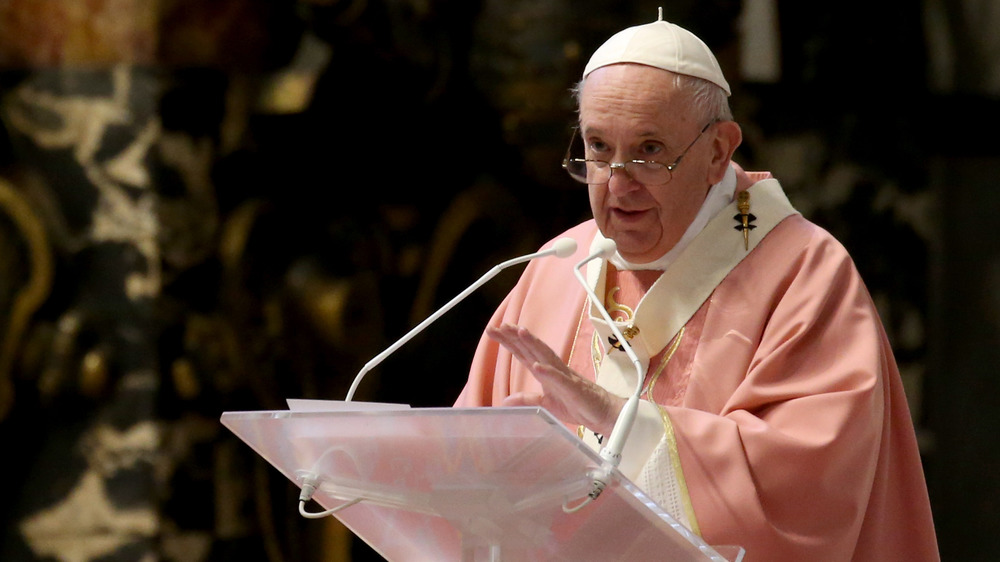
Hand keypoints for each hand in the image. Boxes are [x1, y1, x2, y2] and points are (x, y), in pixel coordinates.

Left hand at [487, 323, 624, 435]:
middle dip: (515, 336)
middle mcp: (553, 368)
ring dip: (532, 344)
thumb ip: (526, 399)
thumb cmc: (576, 404)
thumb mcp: (545, 404)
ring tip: (519, 331)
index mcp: (545, 371)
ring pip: (546, 356)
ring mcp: (564, 376)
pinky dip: (548, 372)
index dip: (509, 341)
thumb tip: (505, 401)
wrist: (602, 413)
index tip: (493, 331)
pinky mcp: (573, 388)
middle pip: (532, 348)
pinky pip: (560, 379)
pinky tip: (537, 366)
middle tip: (498, 325)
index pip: (524, 353)